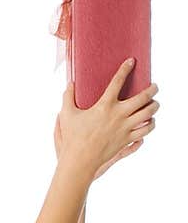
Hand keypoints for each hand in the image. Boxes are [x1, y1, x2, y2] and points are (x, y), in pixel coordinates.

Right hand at [55, 61, 157, 179]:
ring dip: (154, 107)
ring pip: (148, 114)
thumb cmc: (72, 138)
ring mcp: (125, 128)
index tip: (131, 61)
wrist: (80, 161)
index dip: (125, 69)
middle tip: (155, 86)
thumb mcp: (66, 115)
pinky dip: (150, 124)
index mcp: (104, 106)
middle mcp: (118, 115)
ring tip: (155, 104)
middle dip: (152, 89)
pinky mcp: (127, 140)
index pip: (118, 81)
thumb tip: (70, 84)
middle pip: (143, 97)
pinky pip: (145, 130)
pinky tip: (150, 122)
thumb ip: (68, 97)